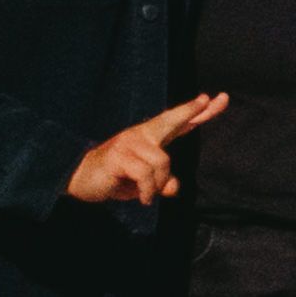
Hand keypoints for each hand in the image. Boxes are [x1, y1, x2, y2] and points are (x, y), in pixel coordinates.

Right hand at [65, 93, 226, 203]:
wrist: (79, 179)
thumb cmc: (116, 178)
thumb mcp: (145, 183)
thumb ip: (162, 182)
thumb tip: (173, 187)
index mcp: (150, 138)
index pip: (177, 122)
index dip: (196, 111)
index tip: (216, 98)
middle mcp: (141, 135)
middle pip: (169, 120)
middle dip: (189, 111)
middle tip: (207, 99)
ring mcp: (129, 143)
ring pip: (162, 163)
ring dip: (156, 184)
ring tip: (145, 193)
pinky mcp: (119, 155)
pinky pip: (146, 175)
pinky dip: (147, 191)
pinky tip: (141, 198)